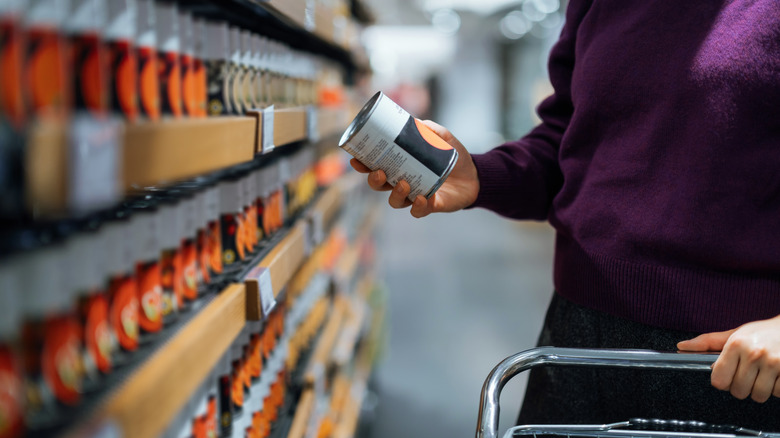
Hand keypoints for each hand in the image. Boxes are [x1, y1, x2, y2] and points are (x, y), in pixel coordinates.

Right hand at [349, 120, 479, 217]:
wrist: (475, 174)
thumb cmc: (453, 155)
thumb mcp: (442, 137)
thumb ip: (429, 128)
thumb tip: (414, 121)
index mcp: (400, 166)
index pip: (375, 166)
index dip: (362, 165)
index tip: (356, 159)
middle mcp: (402, 182)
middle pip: (379, 186)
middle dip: (374, 181)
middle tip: (380, 172)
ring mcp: (414, 195)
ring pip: (395, 201)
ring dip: (395, 194)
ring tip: (403, 184)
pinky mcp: (429, 206)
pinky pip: (418, 211)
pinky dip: (417, 207)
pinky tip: (421, 198)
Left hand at [677, 315, 779, 401]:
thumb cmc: (763, 332)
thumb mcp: (735, 333)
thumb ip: (708, 342)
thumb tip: (682, 346)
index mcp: (736, 344)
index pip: (719, 380)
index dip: (722, 381)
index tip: (728, 376)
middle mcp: (754, 353)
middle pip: (738, 391)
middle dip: (742, 386)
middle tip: (749, 373)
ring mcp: (774, 363)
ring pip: (758, 395)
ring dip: (760, 389)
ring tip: (763, 374)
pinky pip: (777, 394)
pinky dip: (777, 389)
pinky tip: (776, 375)